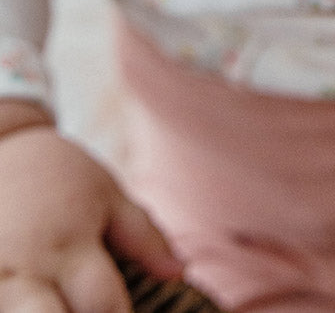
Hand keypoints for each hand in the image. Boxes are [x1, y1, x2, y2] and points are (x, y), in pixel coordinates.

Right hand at [0, 125, 181, 312]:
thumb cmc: (58, 174)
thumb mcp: (106, 195)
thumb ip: (144, 237)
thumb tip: (179, 272)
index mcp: (71, 245)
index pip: (104, 305)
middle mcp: (29, 268)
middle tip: (92, 312)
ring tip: (62, 304)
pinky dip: (15, 305)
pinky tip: (29, 301)